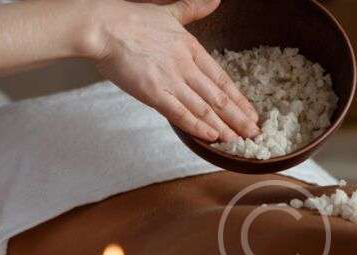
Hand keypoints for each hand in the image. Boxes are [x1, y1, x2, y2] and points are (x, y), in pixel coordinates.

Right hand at [84, 0, 259, 141]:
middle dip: (238, 117)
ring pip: (204, 108)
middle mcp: (185, 66)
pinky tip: (212, 136)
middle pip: (218, 96)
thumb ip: (193, 9)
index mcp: (190, 48)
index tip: (251, 112)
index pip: (221, 78)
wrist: (103, 27)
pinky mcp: (154, 93)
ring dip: (223, 126)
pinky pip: (181, 114)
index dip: (238, 98)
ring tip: (238, 140)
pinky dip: (198, 126)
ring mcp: (171, 80)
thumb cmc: (130, 19)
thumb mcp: (168, 12)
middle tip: (253, 133)